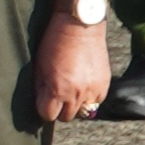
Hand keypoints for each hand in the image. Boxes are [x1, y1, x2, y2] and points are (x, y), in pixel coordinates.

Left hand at [31, 12, 113, 126]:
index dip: (44, 109)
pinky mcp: (105, 84)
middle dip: (59, 109)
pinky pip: (96, 101)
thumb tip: (42, 101)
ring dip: (76, 104)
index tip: (44, 101)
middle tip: (57, 96)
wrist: (80, 27)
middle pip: (66, 116)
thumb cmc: (55, 43)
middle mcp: (77, 94)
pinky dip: (89, 97)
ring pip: (83, 111)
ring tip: (70, 90)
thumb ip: (41, 88)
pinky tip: (83, 85)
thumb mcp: (40, 66)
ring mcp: (93, 90)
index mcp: (58, 89)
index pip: (49, 115)